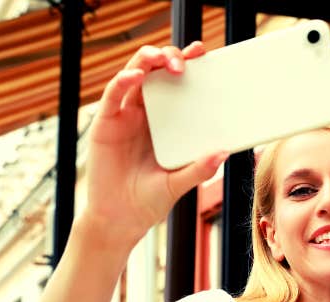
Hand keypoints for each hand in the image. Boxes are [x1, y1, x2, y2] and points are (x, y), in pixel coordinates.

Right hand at [84, 42, 227, 245]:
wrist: (122, 219)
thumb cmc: (150, 200)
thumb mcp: (179, 183)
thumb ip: (199, 168)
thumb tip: (224, 152)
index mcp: (166, 122)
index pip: (176, 85)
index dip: (188, 65)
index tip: (204, 53)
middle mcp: (145, 113)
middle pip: (155, 72)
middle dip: (170, 58)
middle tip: (187, 60)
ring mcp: (124, 116)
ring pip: (133, 76)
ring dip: (146, 62)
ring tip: (160, 58)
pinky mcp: (105, 124)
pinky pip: (112, 97)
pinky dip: (122, 82)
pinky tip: (134, 76)